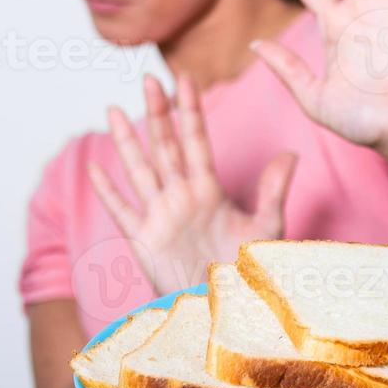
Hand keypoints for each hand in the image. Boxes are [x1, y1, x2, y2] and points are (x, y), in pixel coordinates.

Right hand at [88, 73, 297, 295]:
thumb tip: (291, 154)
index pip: (196, 141)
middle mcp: (181, 197)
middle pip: (165, 146)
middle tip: (150, 78)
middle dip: (158, 113)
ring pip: (140, 170)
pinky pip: (123, 211)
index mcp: (208, 190)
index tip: (185, 80)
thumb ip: (274, 192)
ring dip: (127, 141)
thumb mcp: (267, 228)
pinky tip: (96, 169)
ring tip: (114, 110)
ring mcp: (160, 216)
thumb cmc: (247, 272)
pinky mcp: (145, 240)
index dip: (190, 112)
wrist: (227, 309)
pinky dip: (109, 191)